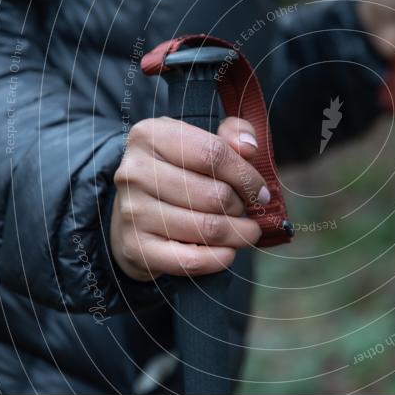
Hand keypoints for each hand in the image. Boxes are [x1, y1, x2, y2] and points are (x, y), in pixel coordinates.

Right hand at [110, 116, 266, 281]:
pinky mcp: (136, 248)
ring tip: (246, 230)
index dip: (246, 175)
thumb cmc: (179, 170)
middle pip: (215, 194)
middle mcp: (135, 172)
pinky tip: (228, 251)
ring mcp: (133, 211)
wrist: (136, 210)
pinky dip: (219, 258)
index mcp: (150, 136)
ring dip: (238, 233)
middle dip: (241, 206)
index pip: (214, 154)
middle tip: (245, 210)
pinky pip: (191, 260)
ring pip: (208, 228)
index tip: (260, 190)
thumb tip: (249, 147)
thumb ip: (233, 134)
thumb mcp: (201, 140)